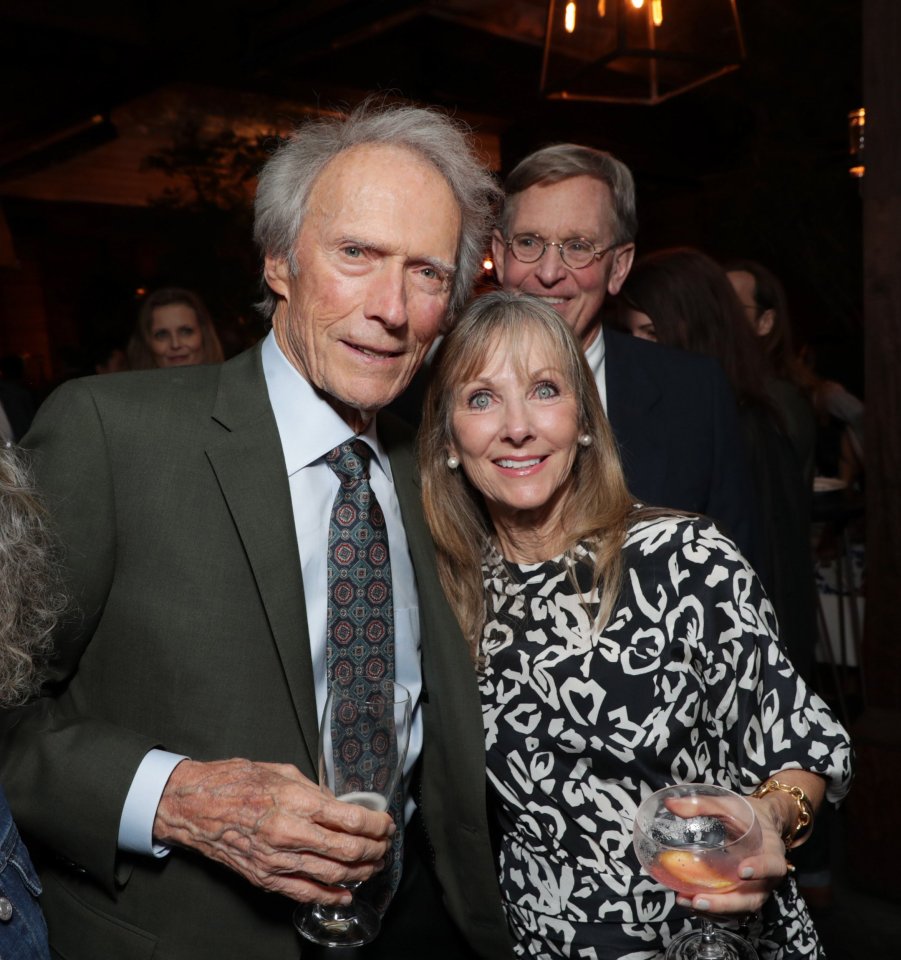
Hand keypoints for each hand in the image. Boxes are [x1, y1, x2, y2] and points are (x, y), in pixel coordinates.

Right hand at [153, 758, 394, 903]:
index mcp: (295, 802)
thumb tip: (339, 803)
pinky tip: (346, 891)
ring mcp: (277, 860)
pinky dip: (330, 894)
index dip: (376, 825)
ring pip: (332, 874)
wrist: (194, 807)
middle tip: (385, 844)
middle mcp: (289, 834)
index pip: (350, 820)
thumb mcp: (281, 771)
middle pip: (348, 850)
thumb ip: (313, 790)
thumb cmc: (234, 782)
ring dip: (360, 871)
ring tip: (373, 864)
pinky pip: (304, 892)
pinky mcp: (265, 878)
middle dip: (375, 849)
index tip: (386, 823)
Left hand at [673, 796, 789, 916]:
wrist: (760, 825)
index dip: (761, 870)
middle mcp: (767, 878)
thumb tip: (670, 803)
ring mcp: (755, 890)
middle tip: (699, 900)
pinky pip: (731, 909)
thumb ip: (703, 804)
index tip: (742, 871)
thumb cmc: (745, 814)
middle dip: (726, 903)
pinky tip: (687, 901)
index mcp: (772, 852)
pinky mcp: (742, 895)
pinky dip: (711, 909)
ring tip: (686, 901)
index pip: (773, 865)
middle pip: (753, 899)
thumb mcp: (728, 805)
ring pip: (740, 909)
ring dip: (714, 910)